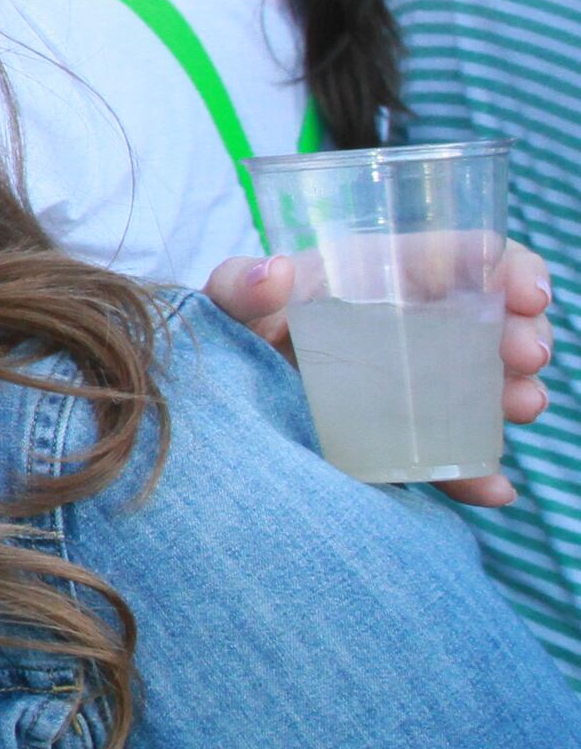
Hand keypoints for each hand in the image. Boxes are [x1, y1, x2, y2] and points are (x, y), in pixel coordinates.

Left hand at [206, 245, 552, 507]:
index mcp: (385, 278)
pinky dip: (477, 474)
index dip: (508, 268)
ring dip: (516, 395)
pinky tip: (492, 489)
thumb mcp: (229, 299)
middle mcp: (417, 326)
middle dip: (527, 334)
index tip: (528, 294)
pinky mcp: (408, 438)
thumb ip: (237, 282)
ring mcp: (421, 384)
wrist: (221, 389)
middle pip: (494, 322)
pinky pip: (454, 456)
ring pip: (489, 385)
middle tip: (528, 356)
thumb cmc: (235, 326)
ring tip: (521, 406)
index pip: (465, 259)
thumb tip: (272, 272)